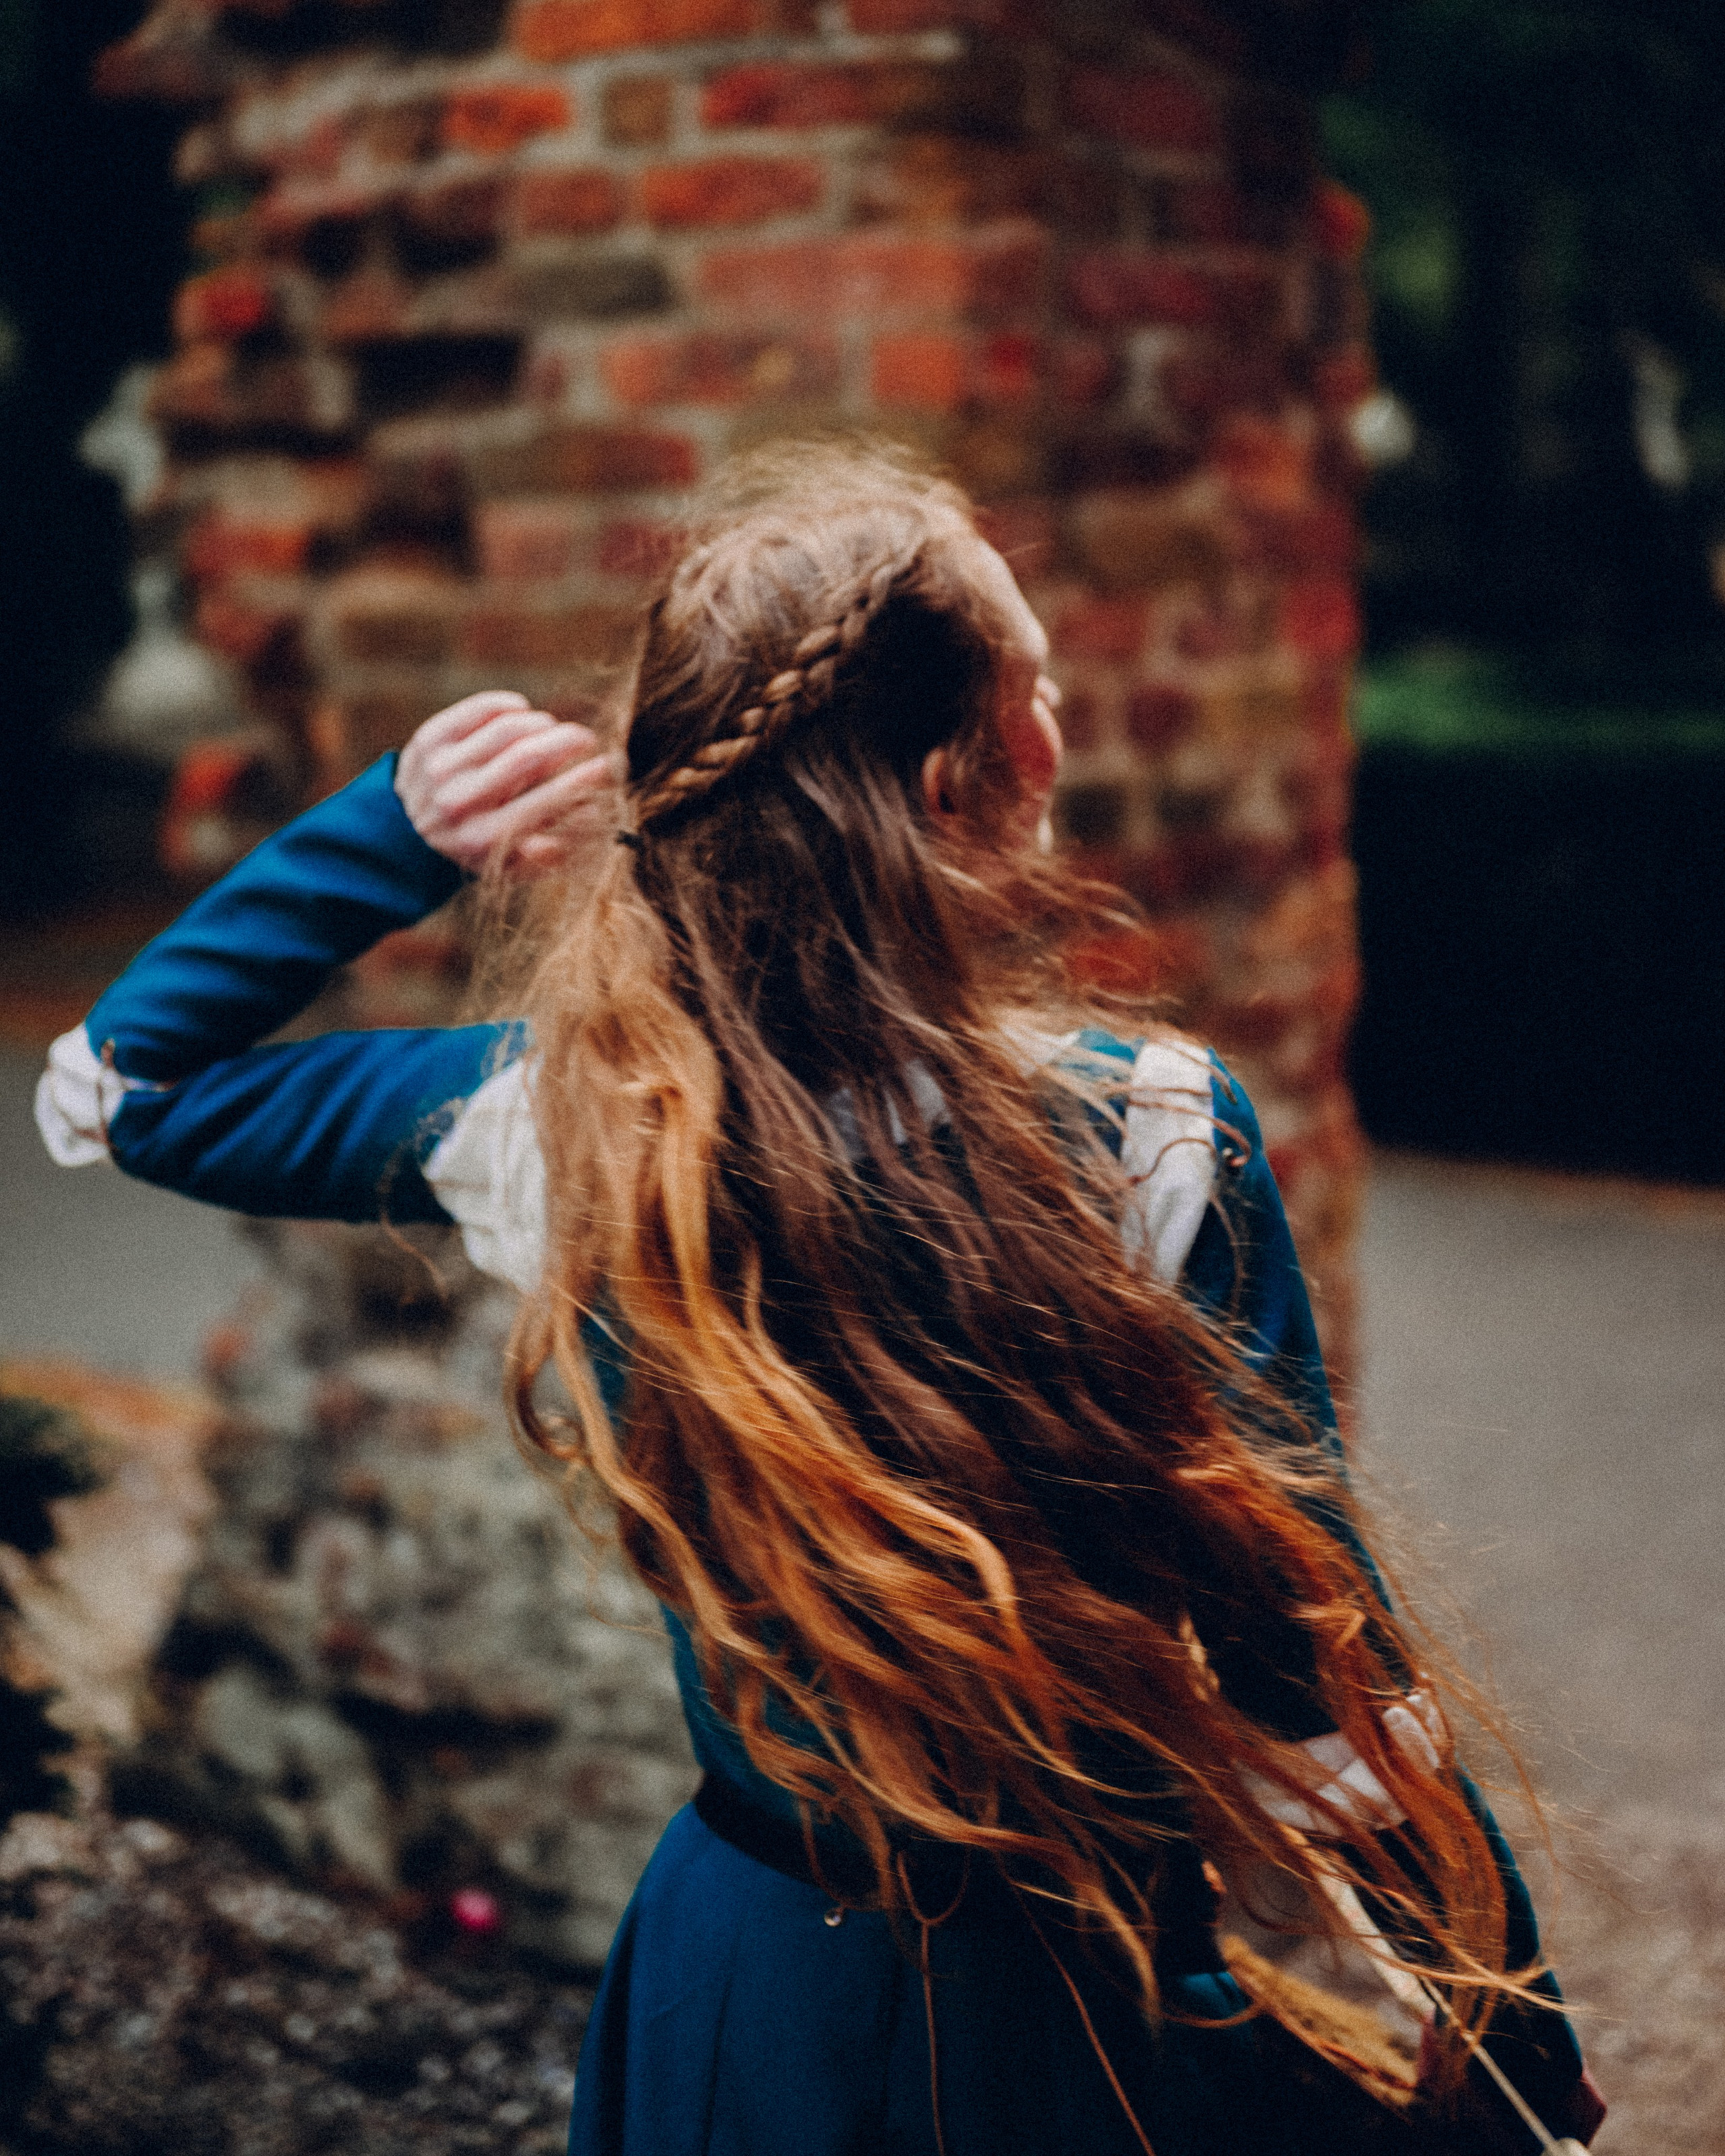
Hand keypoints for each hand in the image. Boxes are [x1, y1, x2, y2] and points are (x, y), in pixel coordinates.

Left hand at [396, 691, 619, 877]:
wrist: (402, 833)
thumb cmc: (473, 848)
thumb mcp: (509, 866)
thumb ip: (553, 851)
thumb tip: (592, 812)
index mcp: (486, 838)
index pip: (547, 799)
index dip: (585, 778)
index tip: (608, 765)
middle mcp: (461, 802)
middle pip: (529, 755)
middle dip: (568, 741)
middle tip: (586, 739)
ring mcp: (442, 767)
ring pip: (507, 728)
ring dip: (541, 723)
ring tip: (551, 729)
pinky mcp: (429, 739)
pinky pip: (481, 708)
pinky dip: (510, 706)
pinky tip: (521, 713)